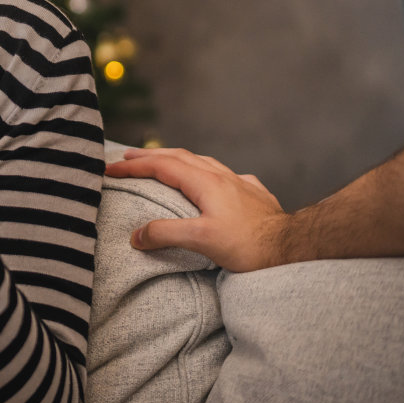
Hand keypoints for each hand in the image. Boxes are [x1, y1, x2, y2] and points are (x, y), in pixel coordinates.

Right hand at [107, 147, 289, 271]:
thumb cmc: (249, 245)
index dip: (133, 166)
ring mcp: (238, 182)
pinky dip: (205, 170)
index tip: (110, 169)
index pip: (161, 166)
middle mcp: (220, 176)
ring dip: (175, 159)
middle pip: (178, 157)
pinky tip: (211, 180)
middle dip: (150, 155)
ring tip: (162, 162)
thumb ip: (166, 234)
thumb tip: (137, 235)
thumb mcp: (201, 240)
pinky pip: (223, 174)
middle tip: (127, 157)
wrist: (293, 246)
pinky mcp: (253, 193)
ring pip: (200, 161)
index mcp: (204, 182)